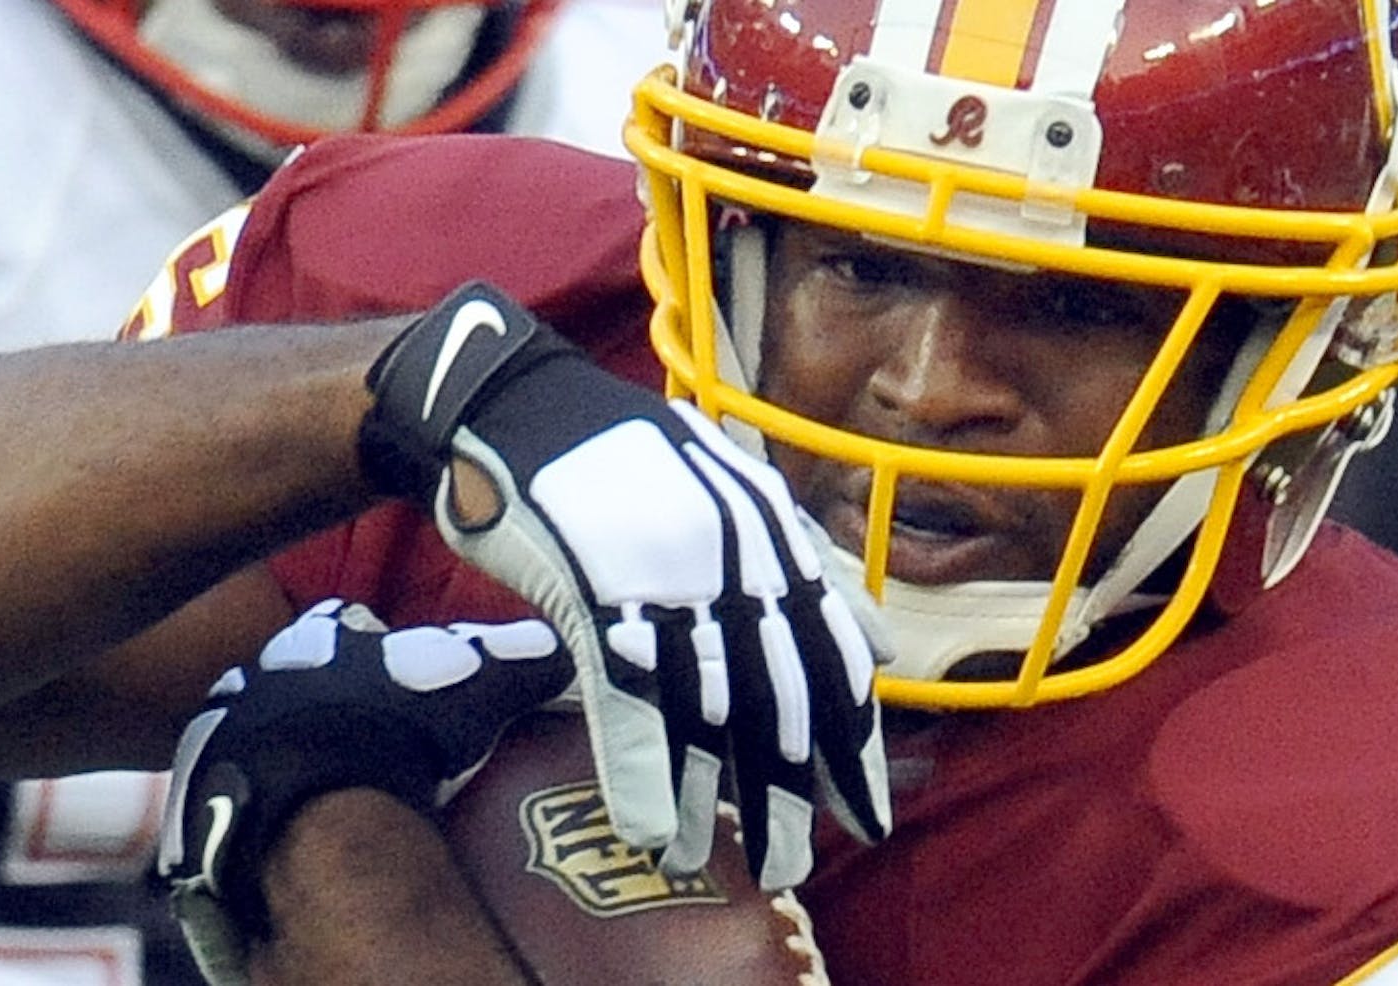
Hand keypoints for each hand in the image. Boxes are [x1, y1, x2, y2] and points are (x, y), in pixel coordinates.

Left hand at [155, 599, 570, 984]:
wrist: (312, 800)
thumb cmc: (396, 732)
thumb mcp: (479, 685)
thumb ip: (520, 660)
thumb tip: (559, 650)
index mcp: (328, 637)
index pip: (345, 622)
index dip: (367, 643)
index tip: (390, 667)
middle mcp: (268, 668)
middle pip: (295, 668)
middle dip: (320, 690)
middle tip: (357, 726)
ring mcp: (228, 721)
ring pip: (254, 717)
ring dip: (282, 736)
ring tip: (319, 770)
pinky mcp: (204, 777)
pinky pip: (229, 772)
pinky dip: (253, 784)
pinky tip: (282, 805)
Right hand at [355, 280, 890, 890]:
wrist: (513, 406)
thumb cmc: (622, 464)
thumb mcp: (734, 495)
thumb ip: (810, 572)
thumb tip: (884, 647)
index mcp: (772, 532)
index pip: (835, 657)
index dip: (852, 746)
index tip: (867, 814)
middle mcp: (733, 553)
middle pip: (780, 697)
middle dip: (796, 791)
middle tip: (799, 864)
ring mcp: (665, 572)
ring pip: (710, 709)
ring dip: (724, 798)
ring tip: (731, 862)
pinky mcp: (592, 587)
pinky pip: (630, 700)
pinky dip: (646, 773)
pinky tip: (655, 828)